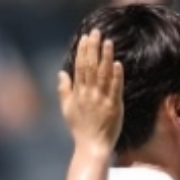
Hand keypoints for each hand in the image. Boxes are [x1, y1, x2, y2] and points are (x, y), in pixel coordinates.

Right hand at [58, 30, 124, 152]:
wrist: (91, 146)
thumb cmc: (80, 129)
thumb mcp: (67, 109)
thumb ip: (64, 90)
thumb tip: (61, 73)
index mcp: (78, 93)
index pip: (80, 67)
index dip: (83, 51)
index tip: (86, 37)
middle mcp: (89, 94)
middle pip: (90, 67)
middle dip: (93, 48)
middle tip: (96, 32)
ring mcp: (101, 100)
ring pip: (103, 74)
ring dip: (106, 57)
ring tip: (108, 42)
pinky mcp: (114, 106)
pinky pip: (115, 89)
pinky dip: (116, 76)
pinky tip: (118, 63)